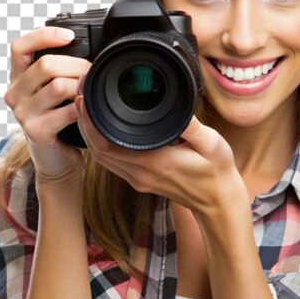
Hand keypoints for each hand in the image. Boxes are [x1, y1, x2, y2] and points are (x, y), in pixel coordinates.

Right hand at [4, 27, 91, 183]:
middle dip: (77, 65)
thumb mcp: (53, 91)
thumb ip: (60, 71)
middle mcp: (15, 93)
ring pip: (58, 86)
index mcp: (18, 77)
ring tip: (91, 92)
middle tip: (93, 73)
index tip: (70, 36)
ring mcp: (23, 113)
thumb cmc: (59, 120)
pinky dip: (83, 108)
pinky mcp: (36, 131)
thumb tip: (89, 51)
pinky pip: (67, 111)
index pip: (20, 46)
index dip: (44, 36)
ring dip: (82, 86)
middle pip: (46, 64)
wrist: (56, 160)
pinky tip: (88, 110)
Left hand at [74, 92, 247, 221]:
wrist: (218, 202)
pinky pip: (111, 163)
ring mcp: (139, 180)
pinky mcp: (141, 181)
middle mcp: (141, 173)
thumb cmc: (217, 172)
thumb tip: (176, 109)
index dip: (91, 122)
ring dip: (90, 135)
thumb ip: (193, 127)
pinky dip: (100, 146)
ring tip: (86, 109)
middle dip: (84, 124)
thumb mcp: (213, 144)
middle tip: (81, 96)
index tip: (86, 98)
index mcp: (155, 161)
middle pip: (97, 150)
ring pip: (101, 159)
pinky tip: (101, 130)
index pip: (108, 143)